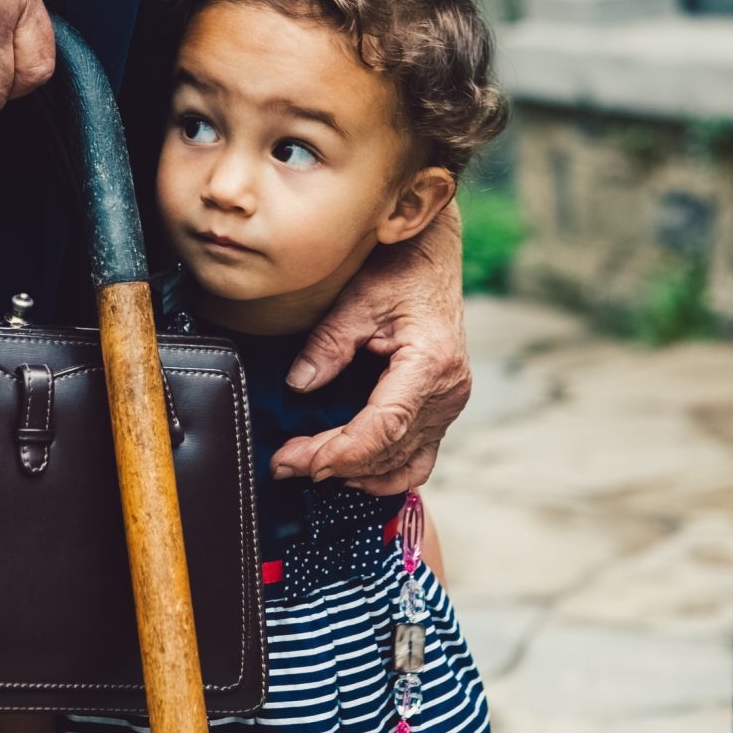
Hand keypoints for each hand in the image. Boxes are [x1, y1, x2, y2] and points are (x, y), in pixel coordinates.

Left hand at [269, 206, 469, 494]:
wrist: (433, 257)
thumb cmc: (401, 269)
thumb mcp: (359, 297)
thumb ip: (330, 343)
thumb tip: (299, 386)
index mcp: (431, 364)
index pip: (384, 427)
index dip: (339, 453)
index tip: (296, 461)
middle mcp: (448, 392)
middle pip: (388, 451)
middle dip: (332, 465)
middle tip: (283, 465)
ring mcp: (449, 405)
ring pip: (404, 464)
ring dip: (356, 474)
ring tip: (308, 469)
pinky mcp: (442, 409)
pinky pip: (417, 458)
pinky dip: (383, 471)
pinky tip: (349, 470)